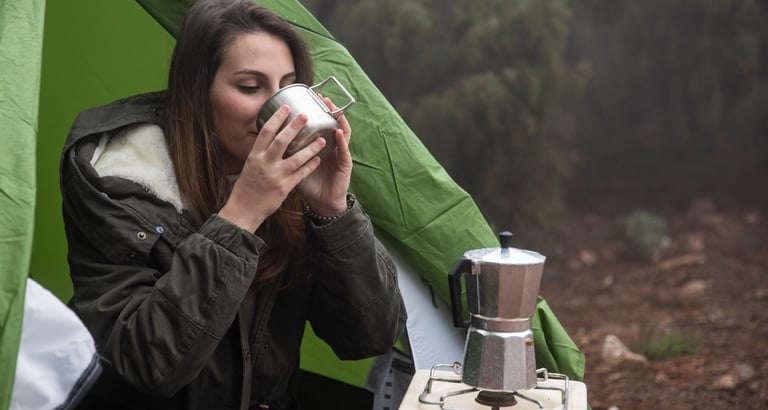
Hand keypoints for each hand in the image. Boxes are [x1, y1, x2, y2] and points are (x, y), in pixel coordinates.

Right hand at [219, 105, 325, 231]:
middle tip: (305, 116)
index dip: (277, 118)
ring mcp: (275, 176)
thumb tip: (269, 136)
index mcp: (255, 156)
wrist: (244, 209)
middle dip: (294, 127)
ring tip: (321, 140)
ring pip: (296, 158)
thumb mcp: (250, 165)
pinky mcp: (284, 188)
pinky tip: (318, 159)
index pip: (266, 132)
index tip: (286, 107)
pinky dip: (310, 166)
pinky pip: (300, 174)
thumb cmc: (247, 186)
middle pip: (281, 141)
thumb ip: (261, 152)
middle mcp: (264, 164)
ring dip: (310, 148)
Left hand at [296, 95, 352, 215]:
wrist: (323, 204)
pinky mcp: (345, 165)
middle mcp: (331, 148)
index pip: (319, 126)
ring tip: (333, 108)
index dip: (314, 112)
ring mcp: (339, 155)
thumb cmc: (309, 186)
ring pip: (342, 133)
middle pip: (331, 124)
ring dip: (338, 119)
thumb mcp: (294, 167)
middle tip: (321, 96)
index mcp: (318, 147)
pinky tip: (339, 131)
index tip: (306, 99)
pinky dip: (342, 141)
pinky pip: (344, 151)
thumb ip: (286, 155)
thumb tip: (267, 144)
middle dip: (327, 110)